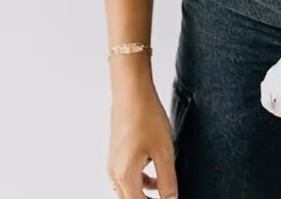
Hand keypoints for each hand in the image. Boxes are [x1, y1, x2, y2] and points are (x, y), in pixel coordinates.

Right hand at [107, 73, 177, 198]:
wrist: (131, 92)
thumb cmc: (146, 117)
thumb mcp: (163, 151)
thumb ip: (167, 180)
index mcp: (125, 176)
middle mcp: (114, 173)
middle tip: (165, 196)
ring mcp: (113, 162)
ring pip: (127, 189)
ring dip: (144, 193)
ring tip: (162, 188)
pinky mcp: (116, 153)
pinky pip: (126, 176)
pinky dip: (140, 180)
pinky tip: (154, 171)